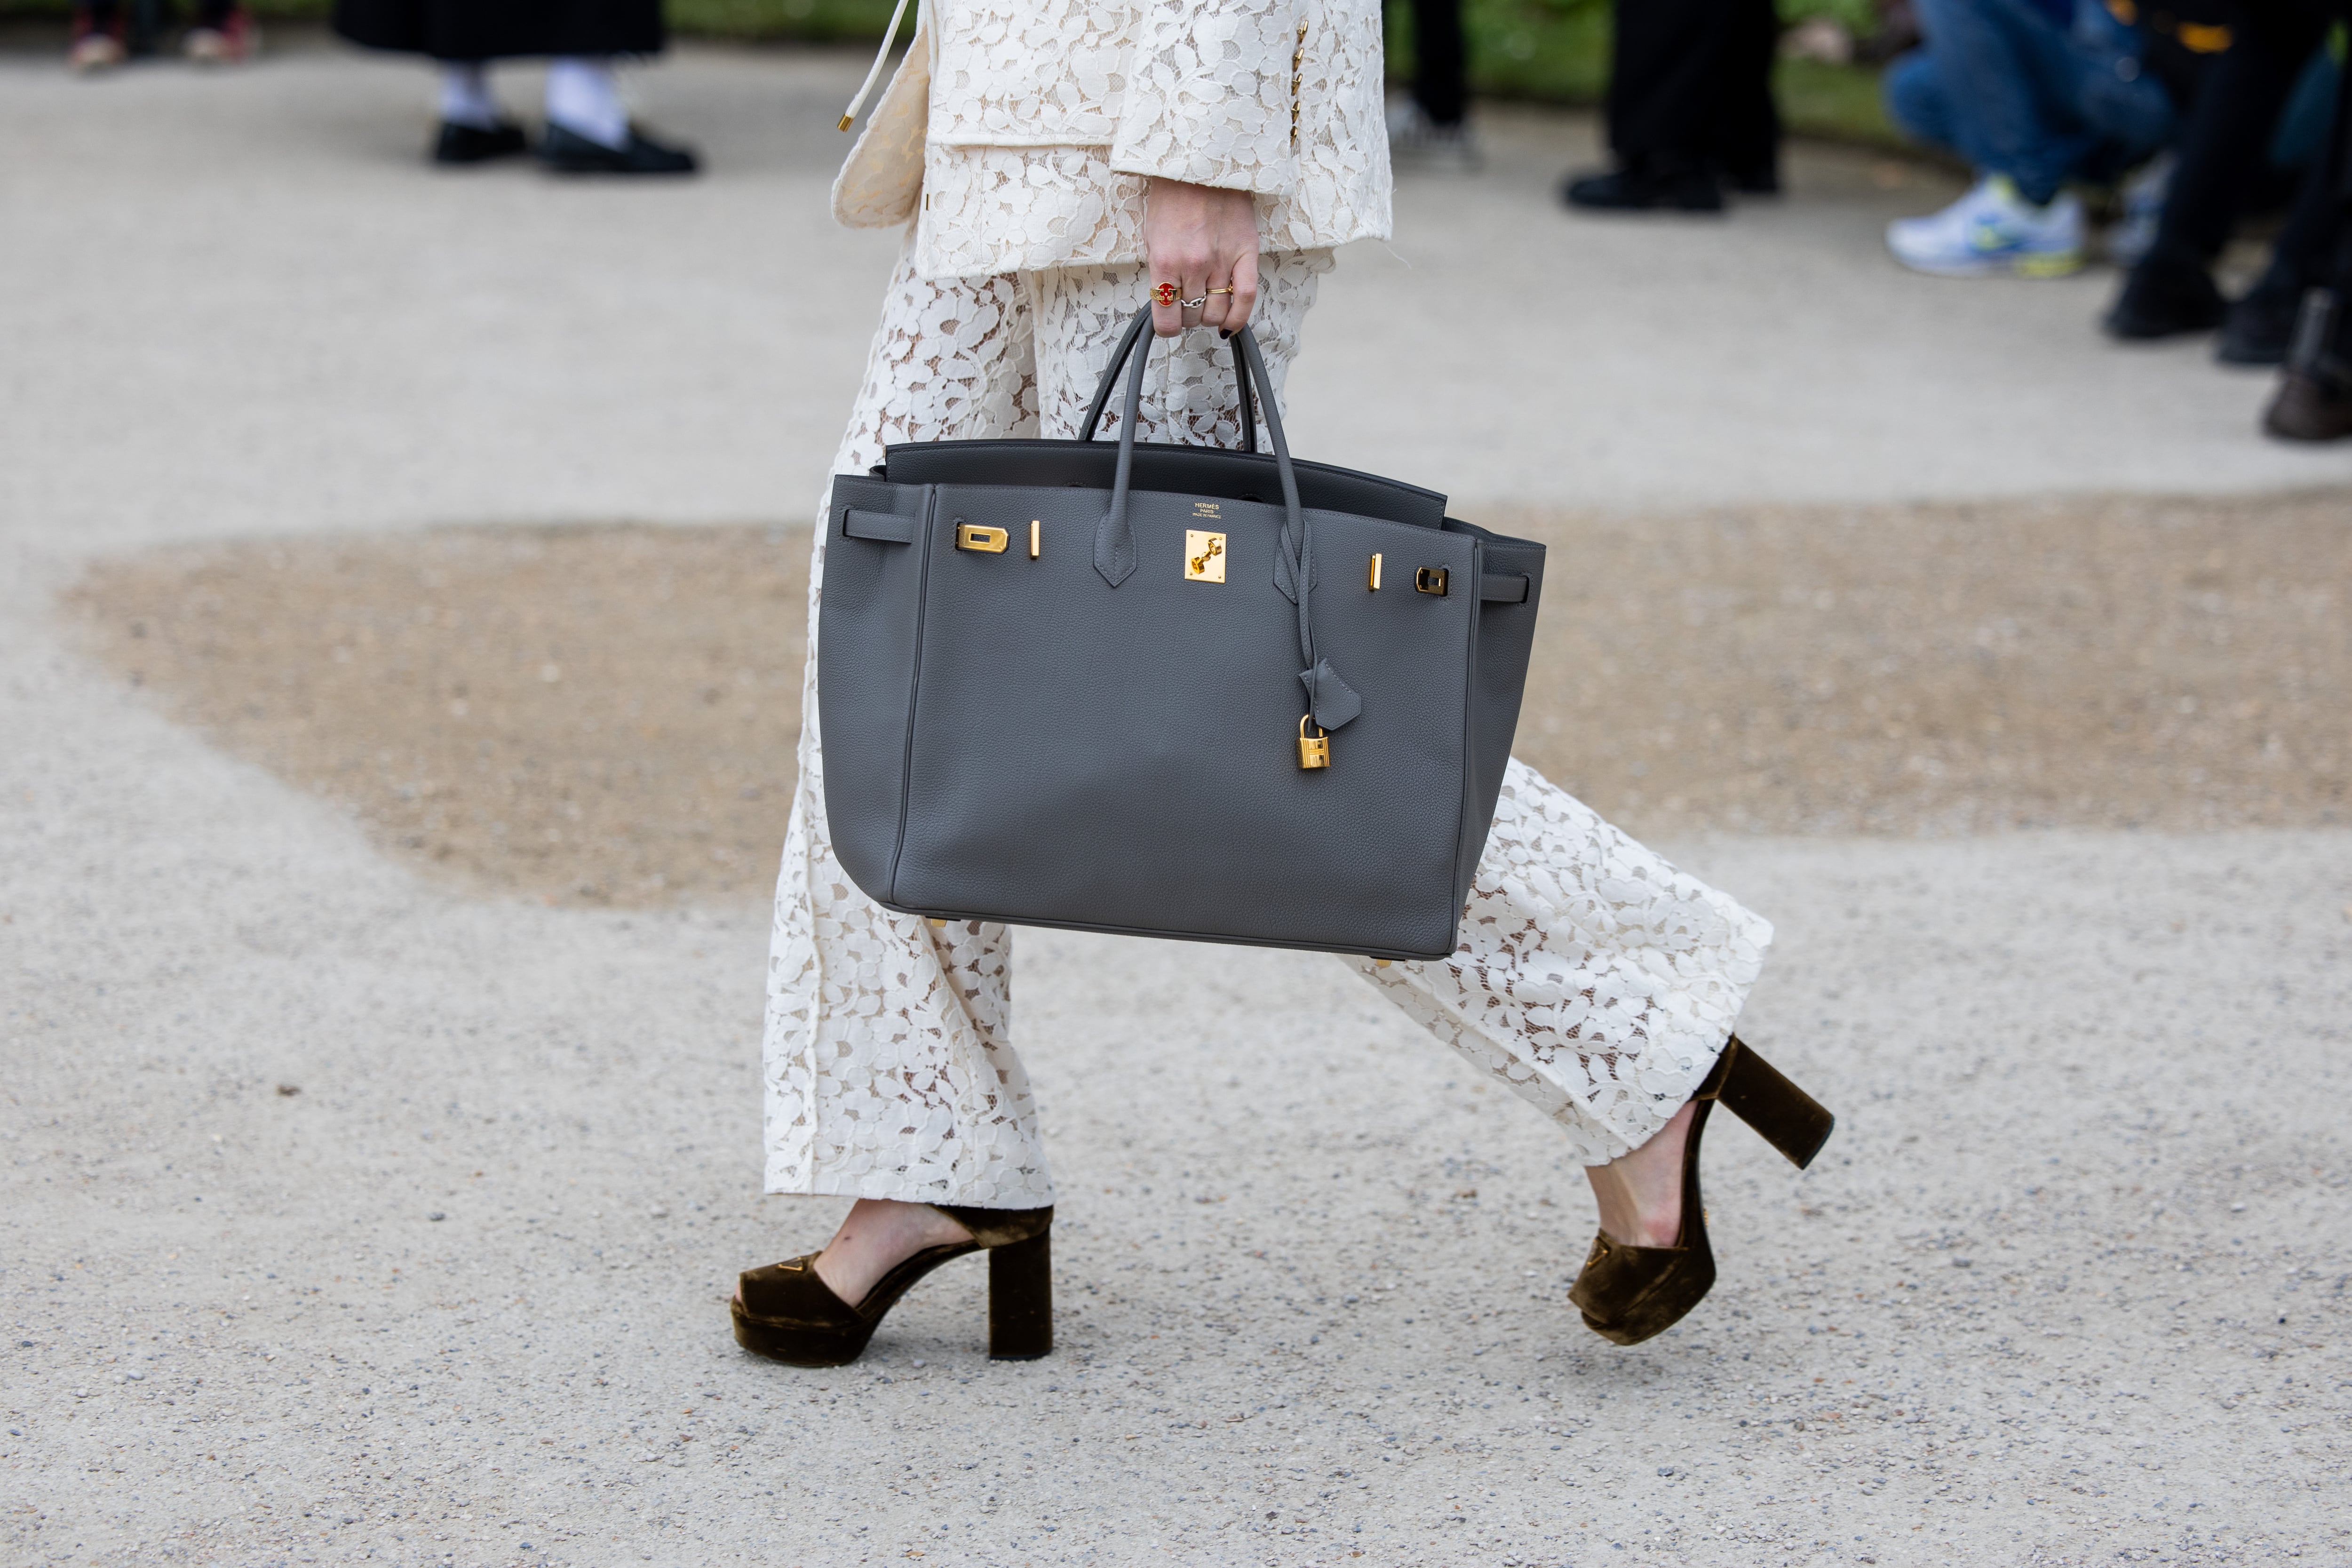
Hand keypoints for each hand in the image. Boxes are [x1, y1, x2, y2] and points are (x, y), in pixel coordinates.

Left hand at [1142, 177, 1259, 337]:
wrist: (1200, 164)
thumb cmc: (1172, 198)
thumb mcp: (1152, 237)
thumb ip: (1160, 272)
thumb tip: (1167, 302)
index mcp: (1164, 261)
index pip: (1166, 319)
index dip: (1167, 328)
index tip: (1168, 324)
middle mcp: (1193, 266)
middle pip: (1192, 317)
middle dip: (1187, 316)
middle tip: (1187, 303)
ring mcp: (1222, 261)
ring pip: (1216, 312)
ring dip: (1209, 315)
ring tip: (1206, 302)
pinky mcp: (1246, 253)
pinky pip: (1246, 298)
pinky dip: (1238, 317)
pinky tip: (1230, 322)